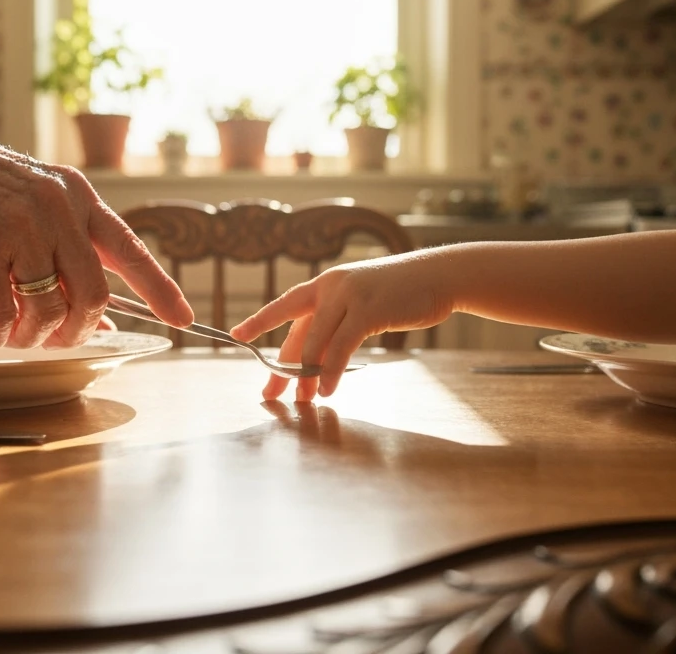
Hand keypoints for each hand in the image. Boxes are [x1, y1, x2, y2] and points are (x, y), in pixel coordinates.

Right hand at [0, 71, 192, 350]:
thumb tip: (95, 301)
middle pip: (92, 295)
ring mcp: (17, 228)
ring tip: (13, 337)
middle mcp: (55, 210)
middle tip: (57, 342)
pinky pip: (1, 314)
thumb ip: (64, 237)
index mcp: (76, 196)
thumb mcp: (32, 192)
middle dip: (78, 331)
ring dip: (31, 338)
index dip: (161, 289)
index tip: (184, 319)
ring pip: (47, 311)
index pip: (129, 249)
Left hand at [230, 250, 455, 400]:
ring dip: (307, 374)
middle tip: (270, 392)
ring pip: (316, 341)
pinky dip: (331, 370)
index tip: (237, 335)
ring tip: (302, 400)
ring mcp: (348, 295)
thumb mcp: (362, 303)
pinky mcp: (367, 309)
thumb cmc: (401, 293)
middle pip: (296, 331)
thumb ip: (338, 323)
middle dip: (281, 365)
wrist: (438, 276)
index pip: (285, 306)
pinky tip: (327, 389)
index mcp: (325, 284)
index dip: (260, 320)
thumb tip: (316, 359)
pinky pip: (341, 346)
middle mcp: (330, 286)